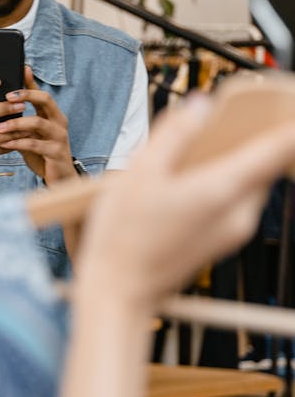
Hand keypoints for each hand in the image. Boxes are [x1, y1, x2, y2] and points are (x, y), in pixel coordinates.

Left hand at [0, 66, 74, 183]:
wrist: (59, 178)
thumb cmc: (42, 152)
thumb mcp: (31, 134)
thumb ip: (19, 120)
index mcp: (53, 114)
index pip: (41, 92)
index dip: (30, 82)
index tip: (18, 71)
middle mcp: (59, 122)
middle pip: (46, 99)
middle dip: (26, 95)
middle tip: (6, 97)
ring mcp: (59, 137)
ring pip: (38, 122)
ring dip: (16, 123)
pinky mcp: (56, 153)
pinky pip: (34, 144)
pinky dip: (17, 143)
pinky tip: (3, 143)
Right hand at [76, 93, 294, 314]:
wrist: (118, 292)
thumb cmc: (124, 238)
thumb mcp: (139, 172)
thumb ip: (174, 133)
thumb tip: (201, 105)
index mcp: (221, 191)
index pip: (277, 149)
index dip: (289, 123)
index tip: (287, 104)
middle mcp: (238, 214)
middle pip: (266, 164)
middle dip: (256, 136)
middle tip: (236, 112)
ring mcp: (233, 231)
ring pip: (252, 181)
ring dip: (237, 158)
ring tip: (202, 143)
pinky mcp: (222, 240)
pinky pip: (237, 198)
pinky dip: (226, 178)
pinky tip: (191, 174)